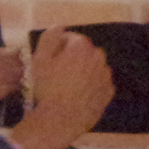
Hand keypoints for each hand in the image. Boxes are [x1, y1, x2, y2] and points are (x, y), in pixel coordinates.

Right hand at [6, 29, 113, 148]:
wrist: (61, 121)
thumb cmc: (48, 89)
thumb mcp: (40, 59)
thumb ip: (50, 37)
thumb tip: (60, 27)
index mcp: (82, 46)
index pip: (69, 38)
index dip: (57, 48)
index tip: (49, 61)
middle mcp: (99, 57)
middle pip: (82, 52)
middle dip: (72, 58)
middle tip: (57, 74)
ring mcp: (106, 75)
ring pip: (91, 67)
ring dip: (82, 71)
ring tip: (66, 86)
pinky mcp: (108, 92)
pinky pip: (97, 83)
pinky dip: (90, 86)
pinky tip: (77, 95)